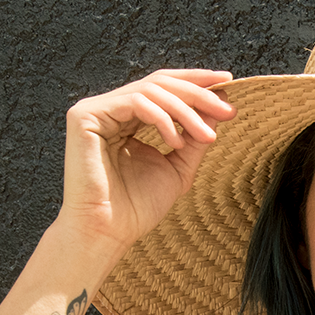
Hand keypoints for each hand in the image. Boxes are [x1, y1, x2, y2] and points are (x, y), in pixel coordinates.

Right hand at [59, 69, 236, 249]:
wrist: (109, 232)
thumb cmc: (138, 207)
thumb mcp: (178, 167)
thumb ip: (196, 137)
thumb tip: (220, 105)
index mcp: (128, 118)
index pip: (164, 87)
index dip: (196, 81)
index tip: (229, 83)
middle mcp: (111, 109)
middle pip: (160, 83)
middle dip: (198, 93)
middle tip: (227, 109)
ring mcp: (96, 111)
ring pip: (151, 90)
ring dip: (187, 110)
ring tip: (208, 135)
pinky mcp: (85, 116)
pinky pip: (135, 102)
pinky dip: (163, 119)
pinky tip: (176, 143)